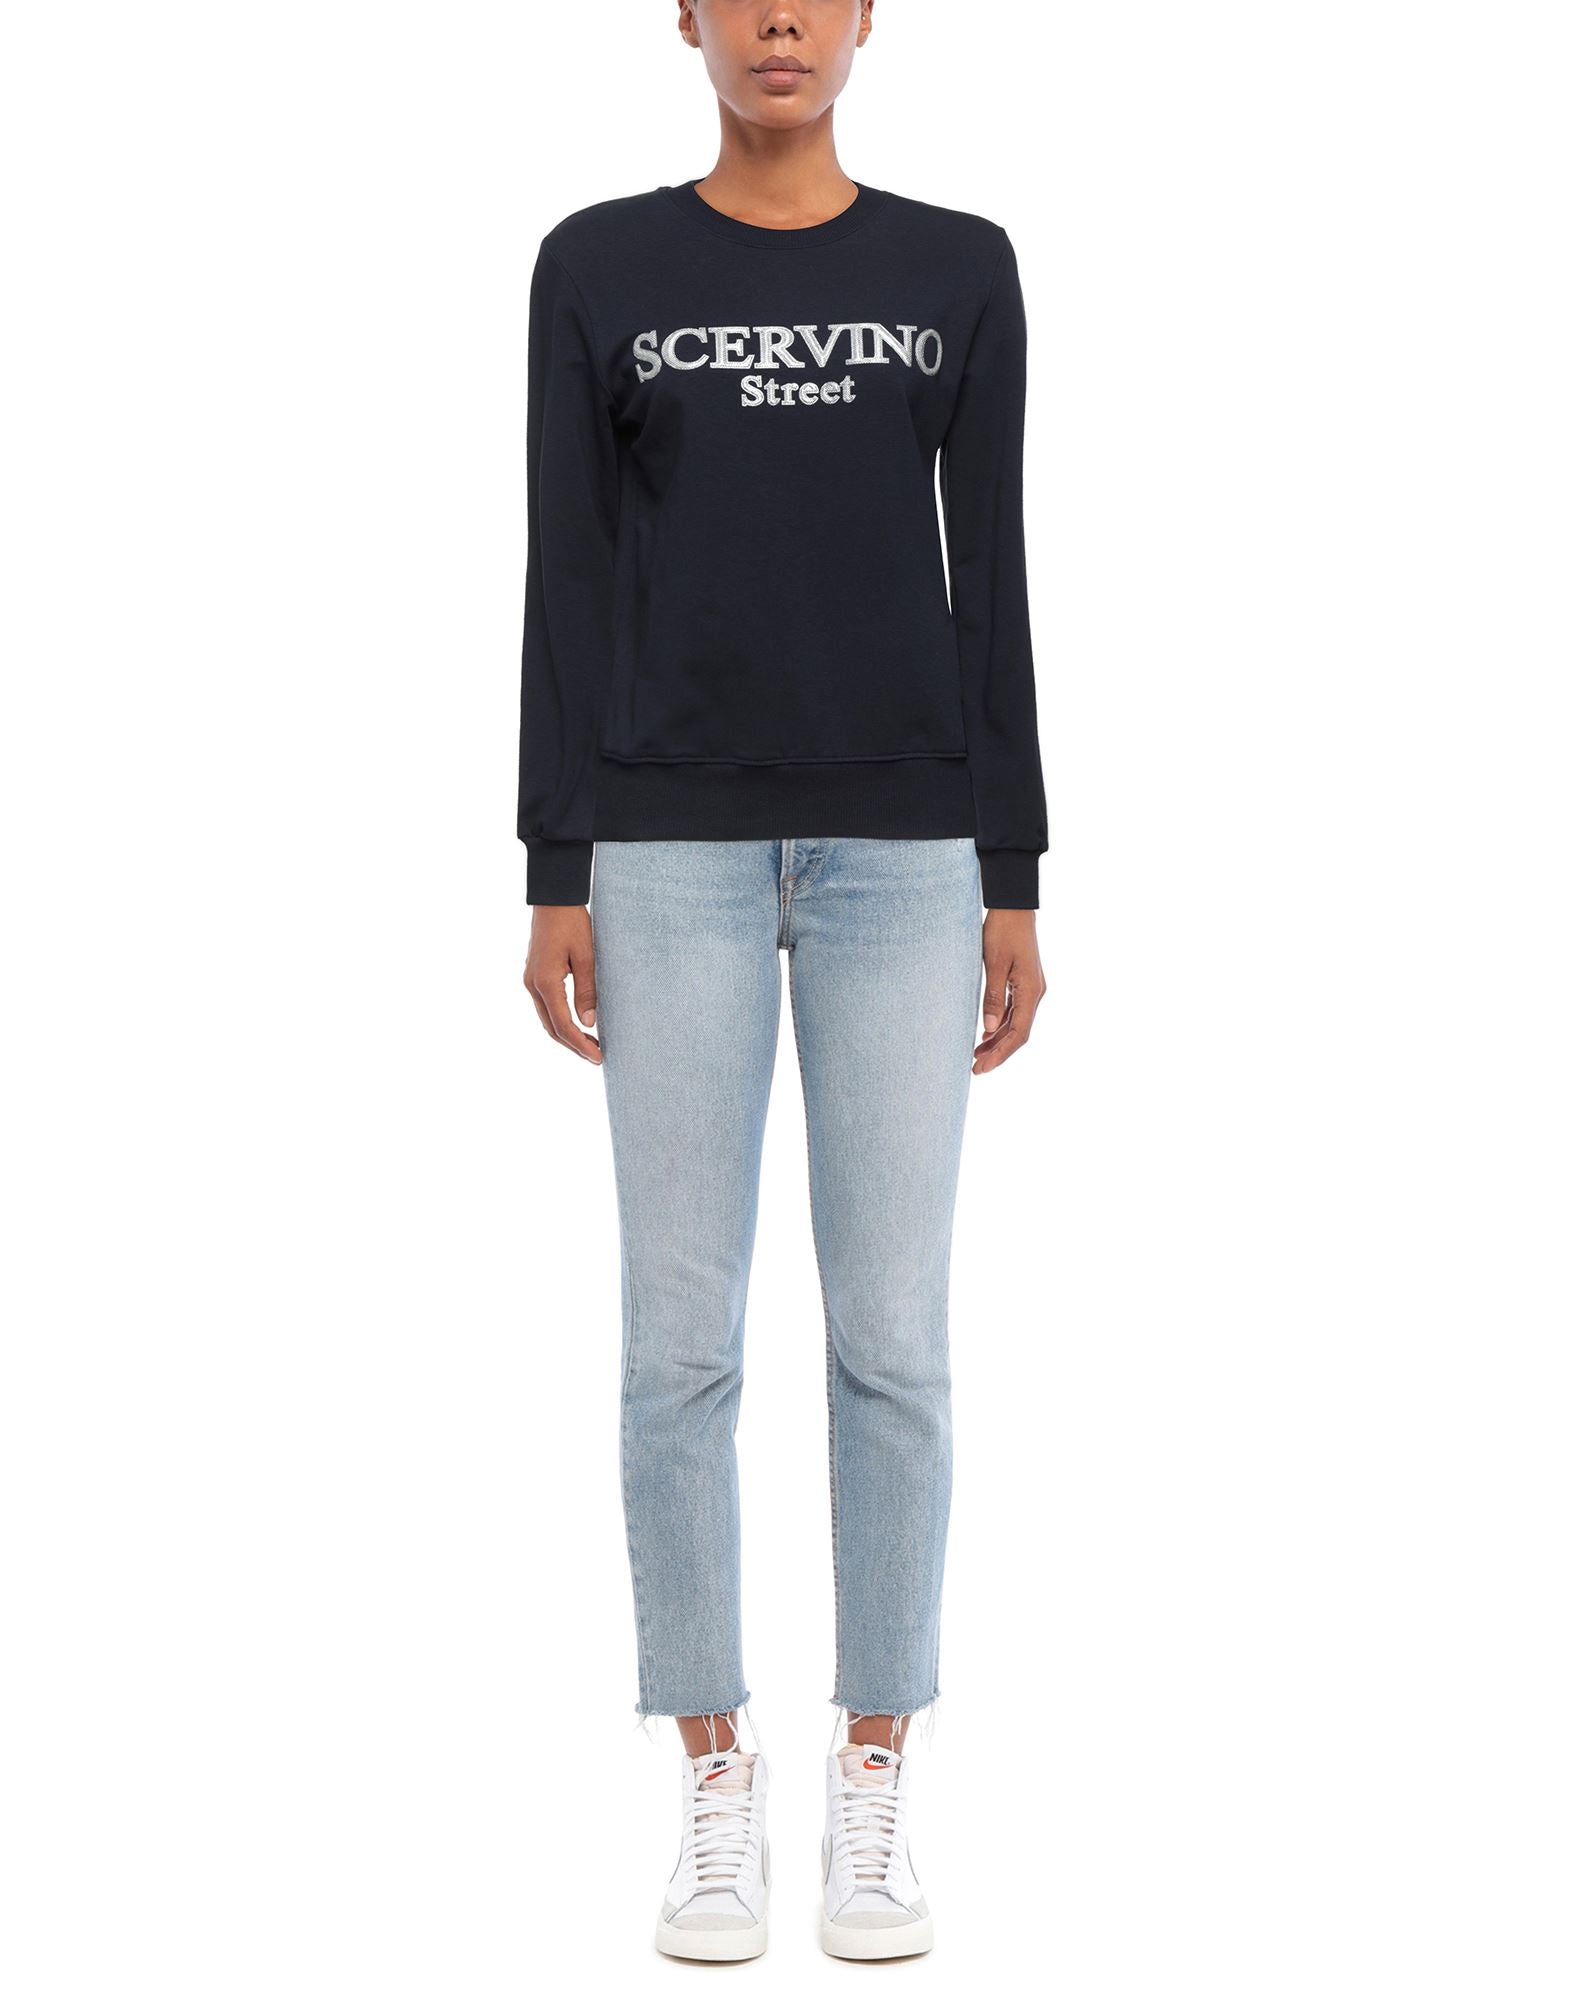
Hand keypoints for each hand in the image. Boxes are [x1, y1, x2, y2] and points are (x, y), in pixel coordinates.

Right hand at [524, 904, 601, 1063]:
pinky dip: (560, 1021)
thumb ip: (587, 990)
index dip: (580, 1044)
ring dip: (566, 1035)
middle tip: (597, 1057)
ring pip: (547, 1019)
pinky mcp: (534, 976)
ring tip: (590, 1045)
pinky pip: (546, 1007)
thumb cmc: (572, 923)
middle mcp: (532, 985)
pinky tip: (577, 1024)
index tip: (598, 1057)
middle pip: (551, 1028)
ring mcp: (531, 981)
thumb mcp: (586, 956)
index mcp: (545, 982)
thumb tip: (589, 1022)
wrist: (553, 899)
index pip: (563, 1024)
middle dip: (573, 1045)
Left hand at [973, 908, 1044, 1074]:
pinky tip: (986, 1034)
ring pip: (1016, 1024)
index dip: (1001, 1054)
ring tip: (977, 1056)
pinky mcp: (1023, 983)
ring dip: (998, 1041)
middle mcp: (1035, 993)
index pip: (1019, 1033)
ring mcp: (1030, 988)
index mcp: (1031, 991)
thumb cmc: (1003, 931)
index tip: (982, 1068)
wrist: (1014, 907)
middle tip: (975, 1069)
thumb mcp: (994, 963)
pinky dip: (1000, 1025)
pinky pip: (1014, 1011)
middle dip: (998, 1053)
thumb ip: (993, 997)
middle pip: (1019, 1033)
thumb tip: (988, 1029)